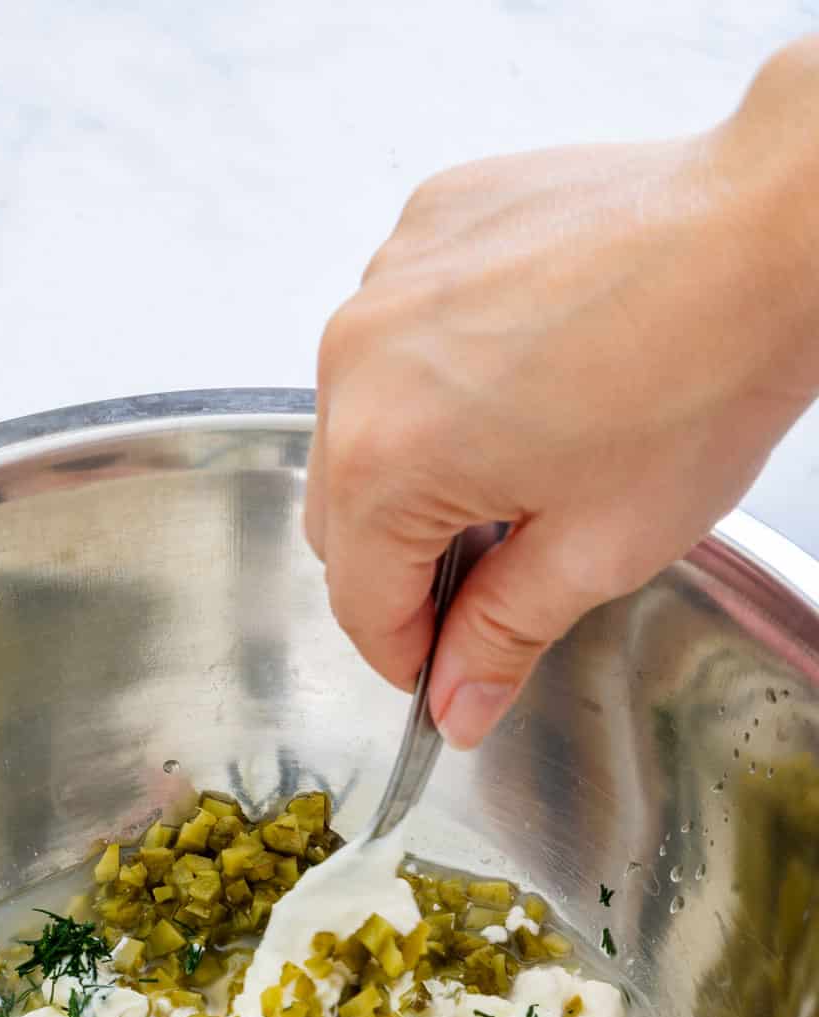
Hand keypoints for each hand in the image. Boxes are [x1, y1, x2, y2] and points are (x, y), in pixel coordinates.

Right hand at [307, 40, 818, 747]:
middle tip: (492, 578)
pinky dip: (437, 374)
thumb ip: (501, 638)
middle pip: (341, 513)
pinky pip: (399, 334)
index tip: (449, 668)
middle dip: (404, 562)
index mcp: (384, 457)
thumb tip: (457, 701)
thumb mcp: (596, 552)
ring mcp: (387, 280)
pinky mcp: (429, 224)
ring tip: (521, 461)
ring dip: (415, 464)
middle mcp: (357, 361)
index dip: (407, 655)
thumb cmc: (700, 377)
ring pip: (361, 421)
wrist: (766, 233)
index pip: (357, 601)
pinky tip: (524, 375)